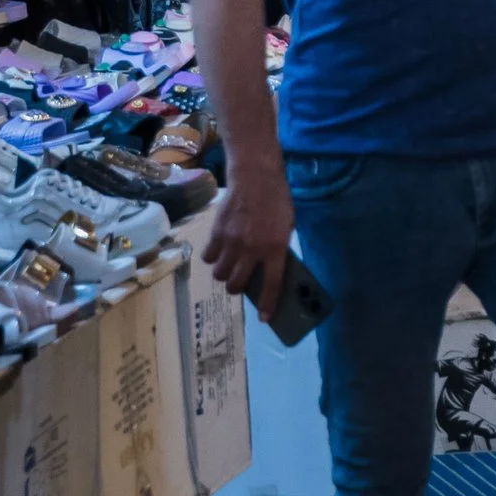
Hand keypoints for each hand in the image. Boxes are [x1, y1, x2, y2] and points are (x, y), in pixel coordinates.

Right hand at [202, 156, 293, 313]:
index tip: (265, 318)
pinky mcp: (216, 233)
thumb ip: (278, 249)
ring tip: (230, 265)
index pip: (272, 284)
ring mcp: (232, 242)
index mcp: (275, 248)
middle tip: (241, 280)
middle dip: (239, 288)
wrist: (255, 177)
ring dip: (225, 274)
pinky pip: (208, 258)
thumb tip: (269, 272)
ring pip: (220, 275)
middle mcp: (252, 249)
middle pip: (237, 285)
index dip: (268, 304)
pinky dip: (213, 258)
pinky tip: (219, 250)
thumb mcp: (287, 226)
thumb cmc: (277, 201)